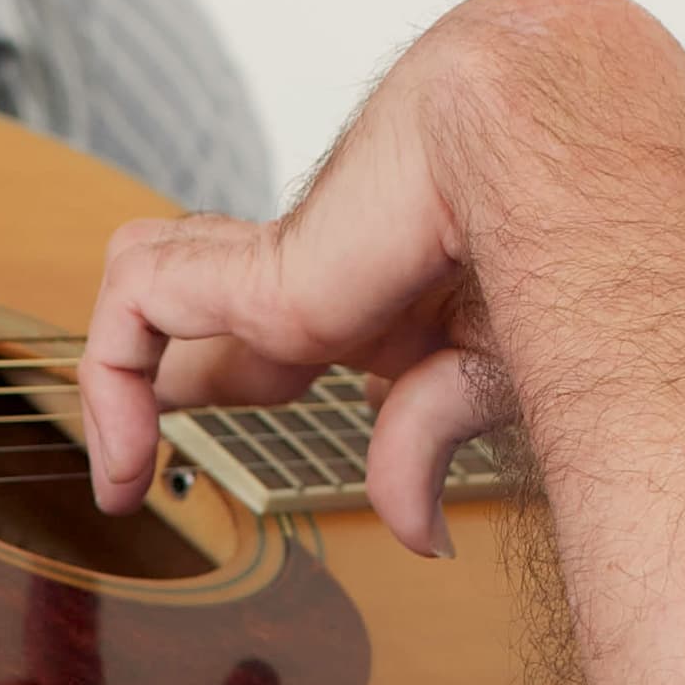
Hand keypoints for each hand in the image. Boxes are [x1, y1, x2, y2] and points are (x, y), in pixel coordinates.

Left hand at [74, 0, 684, 552]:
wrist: (562, 148)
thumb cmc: (568, 240)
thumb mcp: (491, 371)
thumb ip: (426, 437)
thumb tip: (416, 536)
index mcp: (394, 294)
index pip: (290, 331)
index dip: (245, 384)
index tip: (254, 446)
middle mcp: (335, 270)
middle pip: (212, 309)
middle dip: (170, 376)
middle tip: (126, 459)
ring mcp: (295, 263)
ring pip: (158, 281)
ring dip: (121, 371)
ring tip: (119, 468)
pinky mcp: (262, 271)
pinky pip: (140, 303)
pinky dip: (115, 381)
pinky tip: (135, 462)